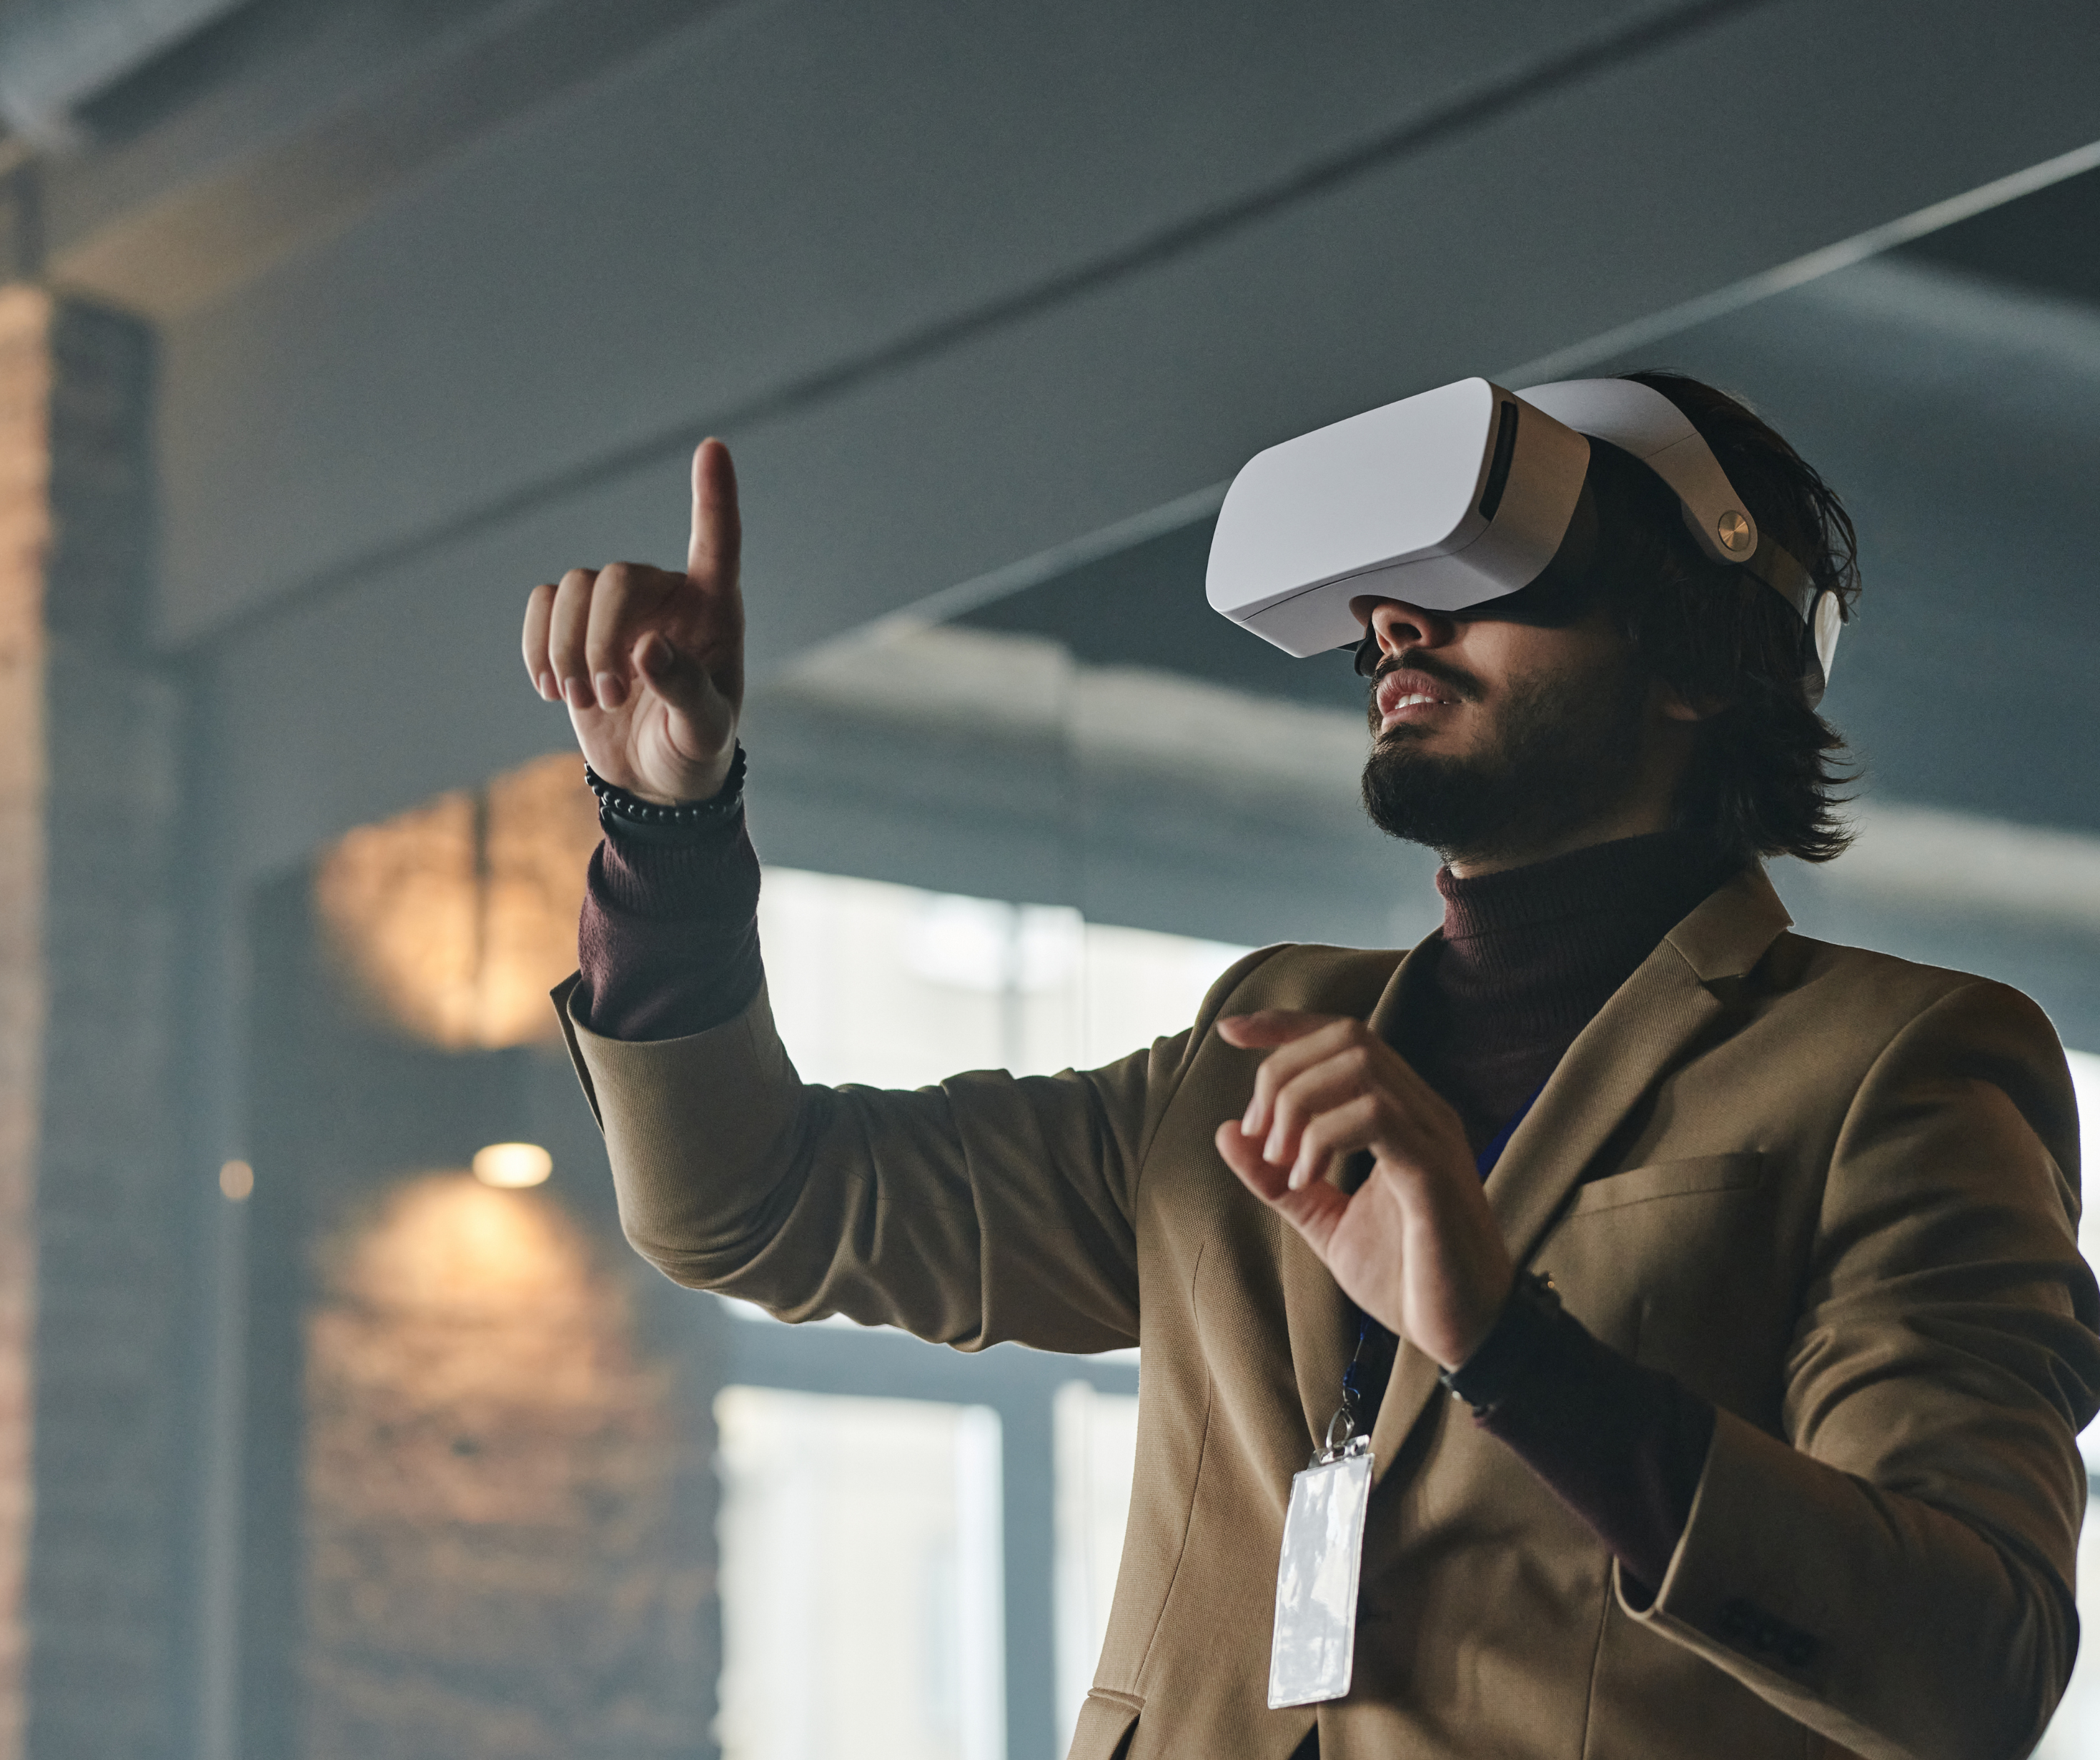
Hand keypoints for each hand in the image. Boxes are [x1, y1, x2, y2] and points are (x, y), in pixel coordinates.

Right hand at [522, 439, 743, 802]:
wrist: (656, 780)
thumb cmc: (695, 750)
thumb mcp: (704, 731)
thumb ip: (685, 690)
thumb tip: (647, 648)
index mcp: (713, 610)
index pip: (718, 542)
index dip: (714, 497)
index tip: (712, 447)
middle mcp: (666, 595)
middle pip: (614, 577)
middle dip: (598, 640)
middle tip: (610, 698)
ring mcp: (617, 607)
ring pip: (572, 588)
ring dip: (566, 651)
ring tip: (583, 703)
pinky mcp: (574, 625)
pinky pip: (541, 604)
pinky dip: (537, 647)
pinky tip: (552, 690)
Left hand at [1213, 1011, 1513, 1368]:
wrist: (1463, 1336)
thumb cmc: (1404, 1277)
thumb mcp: (1323, 1221)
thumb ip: (1275, 1179)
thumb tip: (1227, 1132)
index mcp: (1401, 1113)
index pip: (1343, 1036)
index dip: (1285, 1024)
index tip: (1228, 1032)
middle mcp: (1423, 1111)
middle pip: (1347, 1037)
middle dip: (1283, 1072)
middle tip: (1258, 1135)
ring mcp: (1433, 1137)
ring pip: (1360, 1066)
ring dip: (1299, 1103)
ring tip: (1279, 1161)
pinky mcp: (1434, 1173)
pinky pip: (1375, 1117)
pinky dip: (1323, 1137)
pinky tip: (1303, 1179)